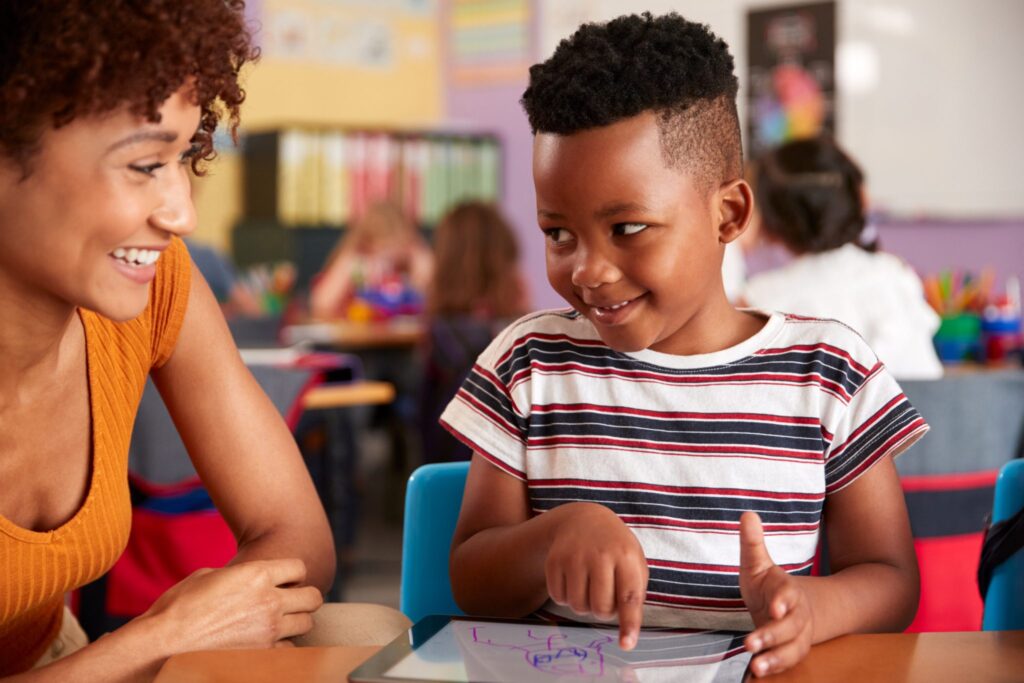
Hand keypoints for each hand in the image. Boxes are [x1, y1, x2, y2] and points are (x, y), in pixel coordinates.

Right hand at [143, 558, 323, 653]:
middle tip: (289, 602)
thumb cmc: (178, 608)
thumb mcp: (209, 575)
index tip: (283, 581)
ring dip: (295, 623)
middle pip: (313, 597)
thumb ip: (240, 574)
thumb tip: (249, 577)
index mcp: (257, 574)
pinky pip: (289, 649)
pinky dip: (281, 646)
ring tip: (277, 623)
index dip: (292, 574)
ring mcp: (269, 631)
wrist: (162, 645)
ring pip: (306, 624)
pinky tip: (266, 643)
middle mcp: (270, 601)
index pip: (299, 568)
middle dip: (303, 598)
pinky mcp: (263, 656)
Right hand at [545, 503, 647, 649]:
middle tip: (605, 596)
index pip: (629, 597)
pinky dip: (566, 597)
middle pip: (601, 608)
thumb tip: (628, 630)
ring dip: (585, 606)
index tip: (627, 644)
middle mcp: (600, 555)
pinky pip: (558, 598)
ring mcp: (574, 556)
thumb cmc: (615, 548)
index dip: (629, 623)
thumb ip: (634, 592)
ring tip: (590, 587)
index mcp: (626, 556)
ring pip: (578, 607)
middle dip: (604, 611)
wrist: (583, 519)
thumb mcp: (634, 561)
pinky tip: (573, 580)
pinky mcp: (554, 560)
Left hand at [739, 512, 813, 677]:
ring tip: (756, 664)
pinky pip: (788, 662)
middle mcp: (796, 615)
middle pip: (789, 627)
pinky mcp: (791, 652)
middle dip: (771, 635)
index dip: (782, 601)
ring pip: (792, 649)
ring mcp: (796, 636)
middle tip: (750, 642)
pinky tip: (758, 673)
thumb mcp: (757, 564)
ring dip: (775, 657)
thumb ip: (751, 544)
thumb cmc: (768, 586)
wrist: (791, 609)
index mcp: (787, 591)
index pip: (787, 595)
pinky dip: (776, 668)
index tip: (774, 608)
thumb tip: (747, 514)